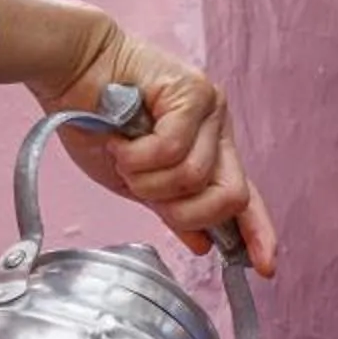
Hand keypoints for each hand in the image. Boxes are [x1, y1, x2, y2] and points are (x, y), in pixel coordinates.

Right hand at [35, 28, 278, 274]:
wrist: (71, 70)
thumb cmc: (95, 121)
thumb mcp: (136, 182)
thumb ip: (171, 208)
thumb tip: (204, 244)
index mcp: (208, 152)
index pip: (245, 198)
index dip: (258, 234)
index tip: (265, 267)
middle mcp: (217, 131)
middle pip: (230, 196)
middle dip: (183, 210)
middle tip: (141, 188)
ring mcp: (210, 109)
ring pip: (195, 177)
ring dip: (148, 179)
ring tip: (123, 155)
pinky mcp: (193, 92)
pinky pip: (173, 151)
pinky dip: (138, 156)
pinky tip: (120, 140)